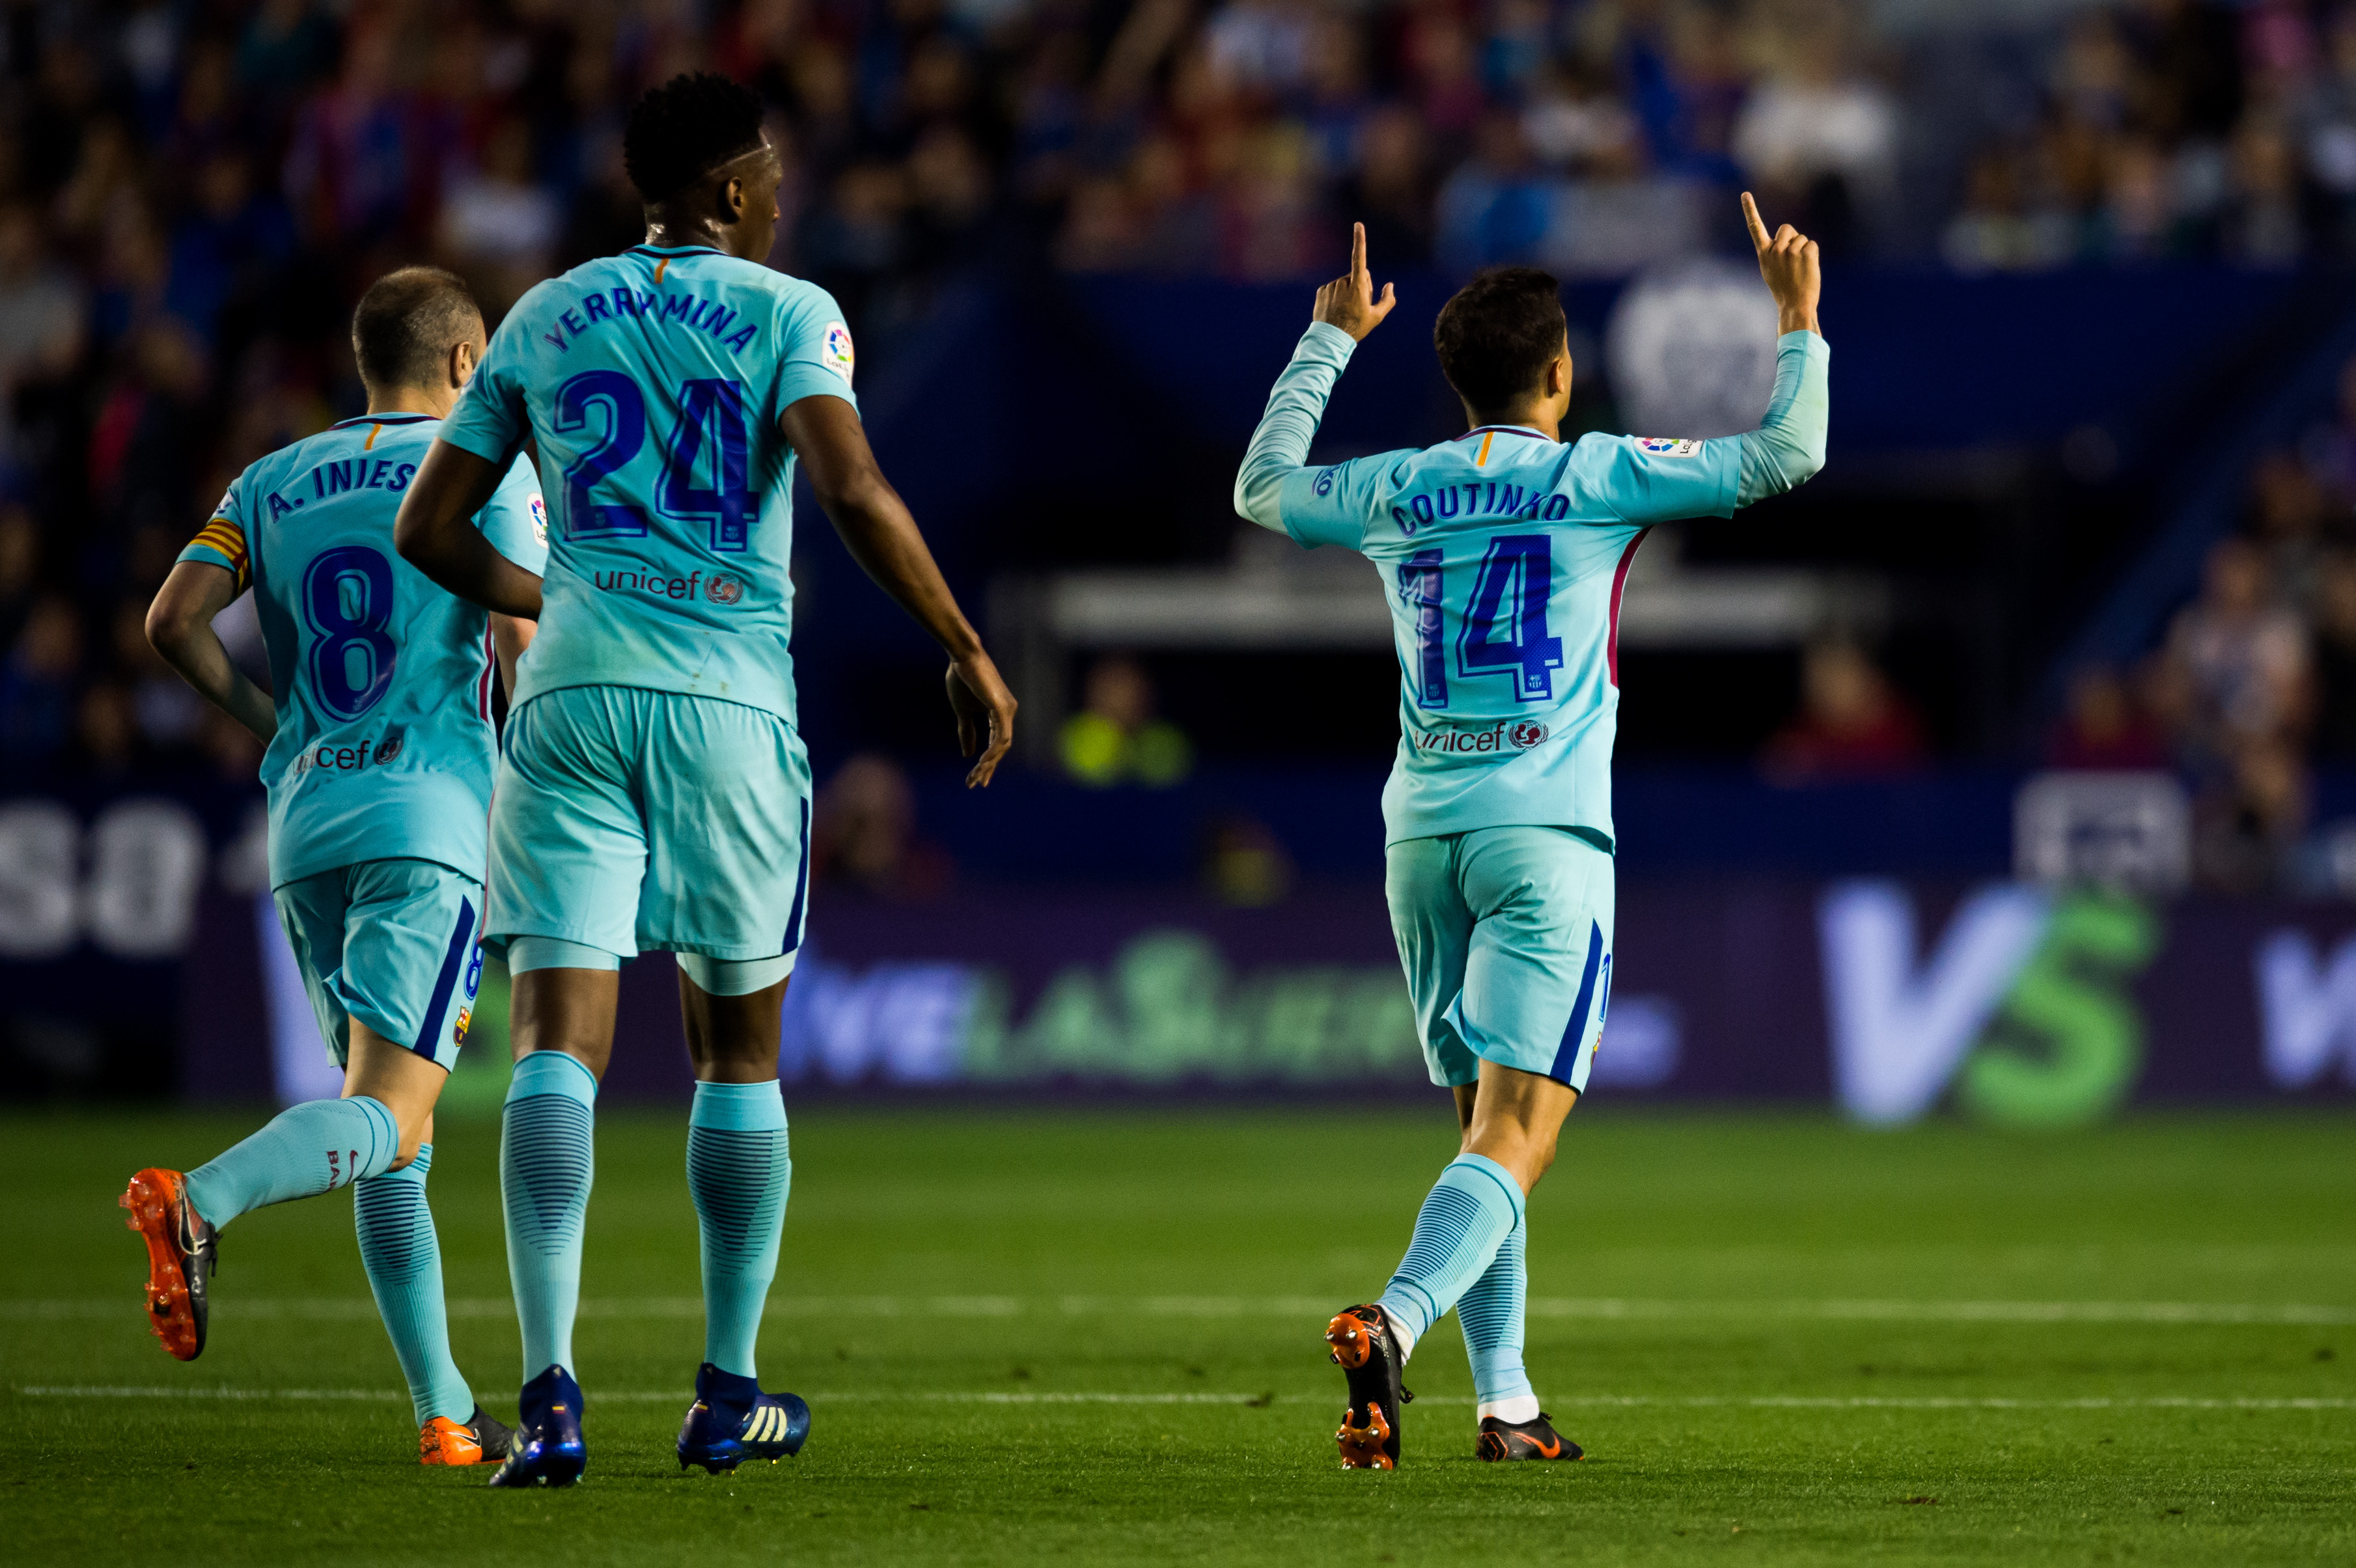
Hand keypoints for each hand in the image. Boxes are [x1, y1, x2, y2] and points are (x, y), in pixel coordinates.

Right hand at [946, 652, 1016, 787]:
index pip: (997, 743)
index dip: (989, 762)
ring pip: (1002, 744)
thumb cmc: (962, 680)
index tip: (978, 777)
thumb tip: (968, 755)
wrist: (962, 658)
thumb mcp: (963, 712)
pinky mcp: (1002, 707)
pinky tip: (983, 762)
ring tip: (976, 775)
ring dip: (989, 762)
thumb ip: (967, 732)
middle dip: (989, 767)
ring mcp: (1007, 710)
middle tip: (977, 783)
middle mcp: (1008, 712)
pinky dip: (992, 750)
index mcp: (1000, 713)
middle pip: (1001, 747)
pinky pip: (1000, 735)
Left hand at [1312, 222, 1396, 341]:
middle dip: (1360, 286)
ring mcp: (1330, 286)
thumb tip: (1390, 285)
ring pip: (1344, 283)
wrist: (1331, 340)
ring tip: (1346, 310)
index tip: (1358, 225)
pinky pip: (1332, 289)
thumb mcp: (1377, 316)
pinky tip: (1336, 309)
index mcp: (1357, 285)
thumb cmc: (1356, 328)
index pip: (1359, 257)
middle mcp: (1342, 281)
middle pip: (1357, 276)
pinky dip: (1336, 296)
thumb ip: (1387, 299)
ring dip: (1347, 292)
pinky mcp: (1321, 291)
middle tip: (1358, 306)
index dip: (1359, 240)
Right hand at [1742, 192, 1820, 336]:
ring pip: (1802, 238)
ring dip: (1804, 250)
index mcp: (1763, 254)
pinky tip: (1808, 270)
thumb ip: (1774, 252)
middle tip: (1793, 260)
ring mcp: (1790, 251)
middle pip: (1787, 229)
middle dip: (1793, 238)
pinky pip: (1812, 245)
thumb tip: (1785, 239)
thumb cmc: (1783, 289)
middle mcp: (1775, 250)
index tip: (1745, 195)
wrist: (1795, 305)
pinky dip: (1813, 256)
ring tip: (1799, 270)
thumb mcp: (1771, 270)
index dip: (1750, 210)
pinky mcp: (1805, 253)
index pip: (1755, 228)